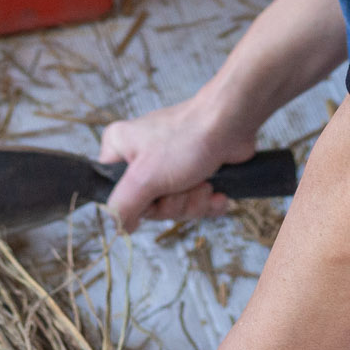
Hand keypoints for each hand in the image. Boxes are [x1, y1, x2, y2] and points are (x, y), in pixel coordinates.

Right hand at [98, 97, 256, 229]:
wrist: (232, 123)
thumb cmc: (187, 139)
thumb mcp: (144, 178)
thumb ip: (122, 206)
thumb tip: (118, 226)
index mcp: (120, 150)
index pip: (116, 195)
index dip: (140, 205)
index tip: (156, 195)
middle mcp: (141, 157)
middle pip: (150, 206)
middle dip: (174, 203)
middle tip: (184, 186)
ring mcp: (169, 165)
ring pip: (176, 207)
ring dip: (194, 202)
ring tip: (203, 183)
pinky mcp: (195, 171)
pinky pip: (196, 202)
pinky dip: (209, 201)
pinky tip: (217, 191)